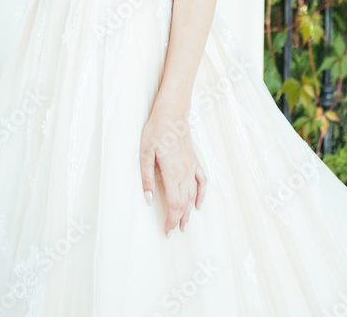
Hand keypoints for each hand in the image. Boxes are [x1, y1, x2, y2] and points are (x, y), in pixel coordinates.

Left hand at [139, 107, 206, 235]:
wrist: (172, 114)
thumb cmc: (156, 131)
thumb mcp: (145, 153)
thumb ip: (147, 177)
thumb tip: (149, 199)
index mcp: (172, 173)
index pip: (174, 203)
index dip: (171, 219)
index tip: (167, 231)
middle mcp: (184, 173)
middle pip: (184, 203)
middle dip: (179, 219)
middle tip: (174, 232)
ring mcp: (191, 167)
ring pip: (192, 195)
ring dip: (189, 211)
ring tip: (185, 224)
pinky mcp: (194, 161)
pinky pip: (202, 181)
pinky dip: (201, 194)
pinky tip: (199, 203)